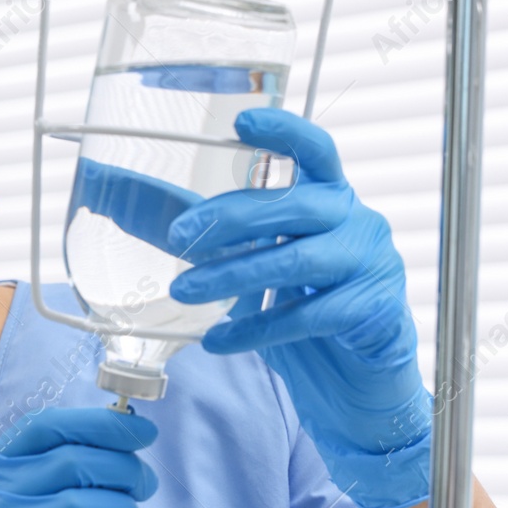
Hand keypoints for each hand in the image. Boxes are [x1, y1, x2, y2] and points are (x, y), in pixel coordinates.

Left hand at [167, 107, 431, 507]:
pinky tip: (218, 341)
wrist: (357, 386)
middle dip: (231, 217)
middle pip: (294, 205)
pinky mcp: (375, 311)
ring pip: (298, 261)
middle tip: (178, 237)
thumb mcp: (261, 265)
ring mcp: (373, 265)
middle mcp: (357, 222)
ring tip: (183, 291)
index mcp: (332, 199)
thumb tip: (132, 204)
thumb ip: (213, 236)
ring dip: (234, 275)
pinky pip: (307, 317)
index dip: (284, 133)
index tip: (243, 122)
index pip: (316, 152)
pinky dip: (256, 330)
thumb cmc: (306, 312)